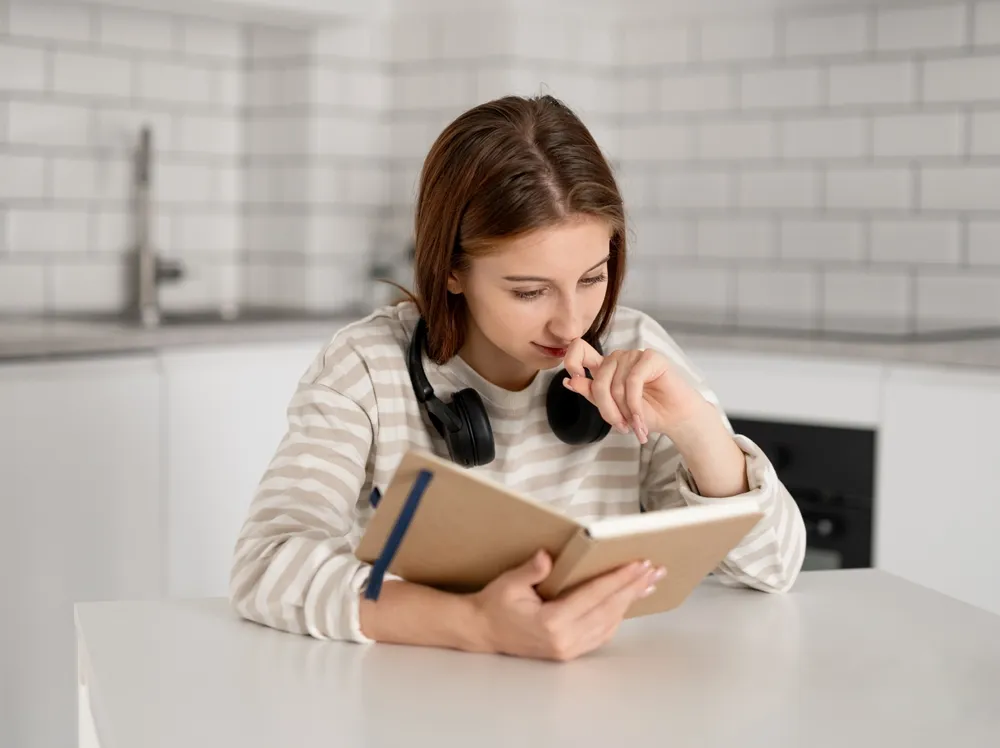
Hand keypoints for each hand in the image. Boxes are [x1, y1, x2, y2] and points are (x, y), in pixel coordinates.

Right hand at [470, 550, 665, 661]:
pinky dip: (617, 616)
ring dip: (629, 602)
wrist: (482, 632)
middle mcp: (564, 639)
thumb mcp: (508, 583)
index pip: (594, 596)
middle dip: (633, 588)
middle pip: (608, 610)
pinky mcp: (569, 652)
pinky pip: (601, 634)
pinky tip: (626, 602)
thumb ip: (530, 571)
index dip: (618, 579)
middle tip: (654, 570)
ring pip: (609, 623)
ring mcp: (568, 649)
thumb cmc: (495, 605)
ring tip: (647, 583)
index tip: (638, 565)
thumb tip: (547, 557)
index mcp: (551, 622)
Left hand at [561, 339, 710, 443]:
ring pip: (615, 385)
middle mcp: (617, 358)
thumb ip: (592, 393)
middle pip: (598, 380)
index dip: (571, 360)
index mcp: (604, 367)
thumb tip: (569, 381)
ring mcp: (633, 355)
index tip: (575, 379)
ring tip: (635, 426)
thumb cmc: (646, 413)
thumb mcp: (613, 408)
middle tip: (620, 427)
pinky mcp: (650, 357)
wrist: (675, 419)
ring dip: (624, 411)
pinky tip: (641, 420)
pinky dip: (635, 406)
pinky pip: (632, 382)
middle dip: (607, 410)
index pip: (579, 349)